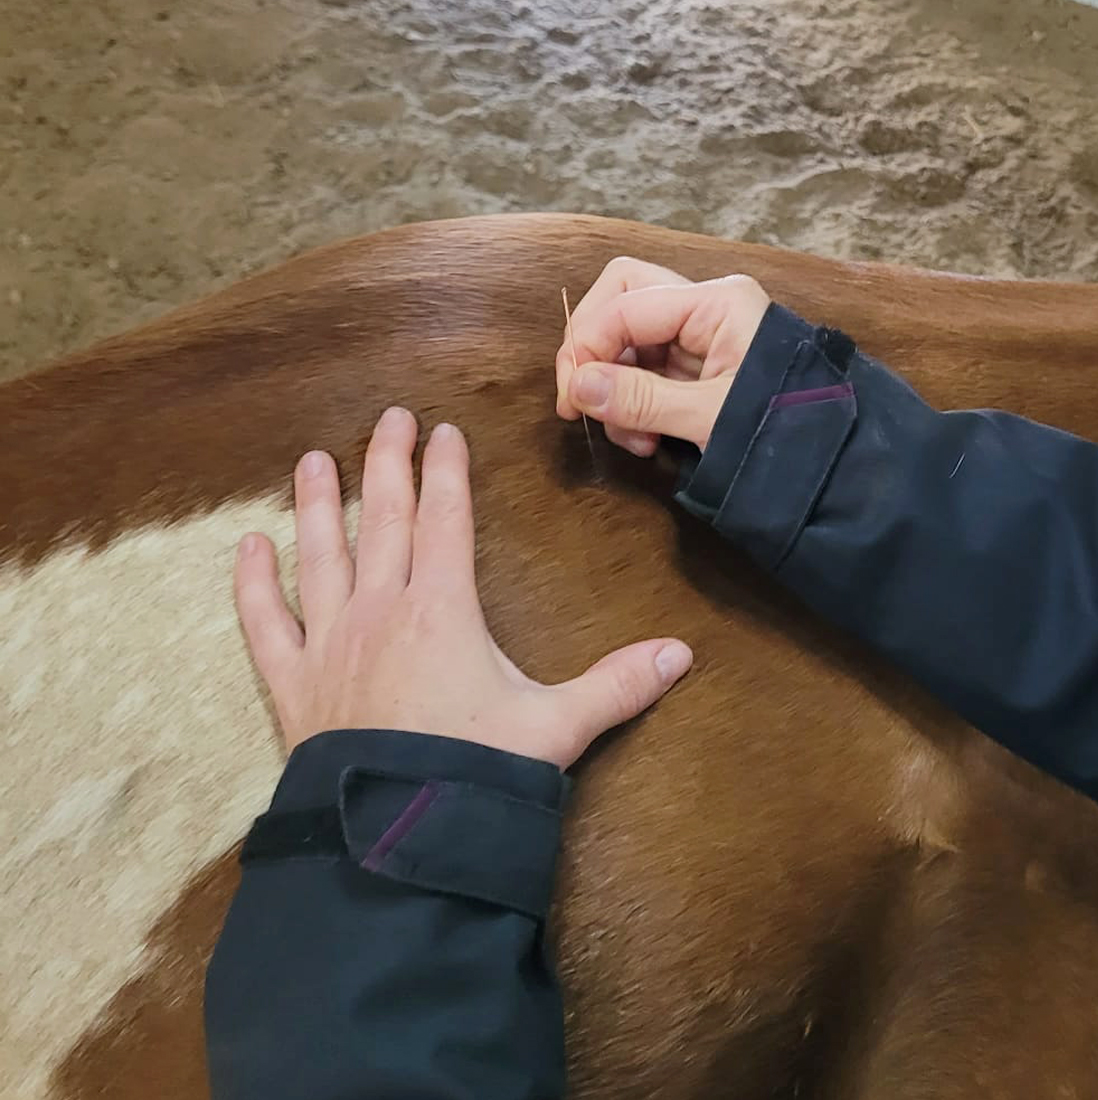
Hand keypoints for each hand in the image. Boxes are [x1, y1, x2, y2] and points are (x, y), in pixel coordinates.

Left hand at [233, 406, 693, 767]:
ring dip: (319, 505)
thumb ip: (617, 686)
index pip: (446, 520)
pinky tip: (249, 547)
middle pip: (385, 521)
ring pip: (322, 556)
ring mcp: (330, 645)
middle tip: (387, 418)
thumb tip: (682, 654)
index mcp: (443, 609)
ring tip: (314, 460)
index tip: (445, 430)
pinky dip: (254, 583)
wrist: (398, 839)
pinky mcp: (294, 685)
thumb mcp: (559, 728)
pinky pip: (266, 622)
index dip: (447, 471)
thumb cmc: (477, 775)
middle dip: (389, 465)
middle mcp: (381, 612)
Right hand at [555, 257, 771, 456]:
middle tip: (580, 403)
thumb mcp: (712, 419)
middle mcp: (708, 306)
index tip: (573, 400)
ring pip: (630, 339)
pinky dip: (634, 402)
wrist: (837, 464)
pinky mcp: (701, 366)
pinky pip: (648, 370)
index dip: (587, 348)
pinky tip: (646, 439)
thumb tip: (579, 387)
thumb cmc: (785, 432)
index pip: (625, 304)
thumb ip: (643, 400)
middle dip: (594, 350)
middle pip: (622, 300)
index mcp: (717, 302)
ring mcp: (704, 335)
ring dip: (615, 386)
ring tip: (633, 439)